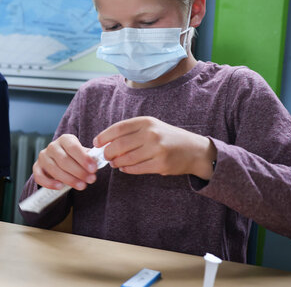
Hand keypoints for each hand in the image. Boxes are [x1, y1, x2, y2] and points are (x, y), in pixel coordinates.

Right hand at [33, 134, 99, 190]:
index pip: (73, 147)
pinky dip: (50, 183)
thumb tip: (98, 161)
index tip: (93, 169)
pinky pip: (40, 177)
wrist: (60, 162)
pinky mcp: (36, 168)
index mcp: (65, 139)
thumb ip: (89, 157)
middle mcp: (52, 146)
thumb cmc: (75, 158)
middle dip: (79, 171)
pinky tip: (60, 187)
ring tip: (81, 186)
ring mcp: (43, 157)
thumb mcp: (83, 154)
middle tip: (91, 180)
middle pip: (64, 159)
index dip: (83, 158)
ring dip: (69, 179)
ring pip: (54, 169)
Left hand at [93, 116, 216, 178]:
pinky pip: (136, 168)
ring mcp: (156, 149)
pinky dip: (127, 169)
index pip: (118, 128)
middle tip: (105, 156)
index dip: (104, 136)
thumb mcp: (152, 127)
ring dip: (116, 162)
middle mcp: (151, 134)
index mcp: (147, 122)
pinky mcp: (160, 164)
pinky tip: (124, 168)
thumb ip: (131, 132)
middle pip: (119, 145)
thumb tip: (106, 142)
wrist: (194, 150)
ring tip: (114, 163)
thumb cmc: (168, 138)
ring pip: (126, 158)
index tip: (96, 143)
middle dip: (108, 152)